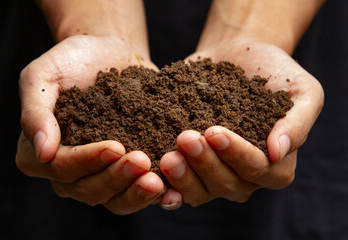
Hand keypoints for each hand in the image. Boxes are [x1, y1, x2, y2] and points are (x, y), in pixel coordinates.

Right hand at [16, 35, 165, 214]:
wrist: (110, 54)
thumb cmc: (73, 61)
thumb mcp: (43, 76)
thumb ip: (35, 111)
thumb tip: (42, 152)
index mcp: (41, 152)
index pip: (61, 168)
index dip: (86, 161)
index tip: (115, 147)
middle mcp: (69, 171)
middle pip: (88, 190)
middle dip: (116, 179)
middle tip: (142, 161)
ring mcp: (100, 173)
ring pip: (114, 199)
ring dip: (135, 194)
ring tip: (157, 182)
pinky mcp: (127, 171)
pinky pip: (137, 191)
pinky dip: (152, 194)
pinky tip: (171, 189)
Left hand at [159, 37, 323, 206]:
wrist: (236, 55)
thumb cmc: (273, 71)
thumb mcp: (302, 90)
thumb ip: (298, 122)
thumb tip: (278, 152)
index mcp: (274, 164)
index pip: (258, 170)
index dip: (236, 155)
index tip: (215, 132)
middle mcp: (244, 175)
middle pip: (226, 184)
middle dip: (205, 164)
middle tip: (185, 139)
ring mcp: (215, 171)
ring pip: (200, 191)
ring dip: (183, 178)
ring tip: (168, 157)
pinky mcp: (191, 164)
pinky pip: (178, 184)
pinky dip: (167, 185)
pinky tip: (153, 178)